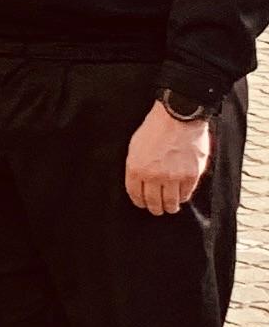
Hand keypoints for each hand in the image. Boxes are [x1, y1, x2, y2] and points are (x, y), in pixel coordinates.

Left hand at [127, 98, 211, 216]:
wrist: (178, 116)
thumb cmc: (155, 128)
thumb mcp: (136, 146)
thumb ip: (137, 166)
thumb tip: (139, 183)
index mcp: (136, 168)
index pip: (135, 195)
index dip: (139, 202)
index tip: (142, 204)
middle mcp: (154, 176)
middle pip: (153, 203)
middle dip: (155, 208)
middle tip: (157, 210)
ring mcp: (174, 177)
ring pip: (171, 202)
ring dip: (170, 207)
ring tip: (170, 207)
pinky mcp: (191, 176)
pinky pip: (186, 194)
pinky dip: (183, 197)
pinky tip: (181, 196)